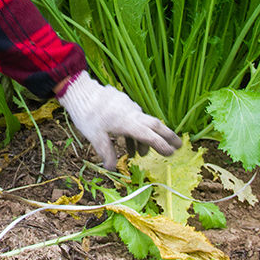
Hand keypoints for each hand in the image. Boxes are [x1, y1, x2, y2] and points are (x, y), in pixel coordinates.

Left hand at [57, 71, 181, 168]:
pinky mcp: (122, 102)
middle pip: (155, 125)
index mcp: (129, 122)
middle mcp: (132, 113)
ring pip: (142, 123)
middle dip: (168, 136)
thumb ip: (107, 153)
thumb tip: (112, 168)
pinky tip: (127, 140)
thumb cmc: (87, 114)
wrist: (80, 90)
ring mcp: (128, 106)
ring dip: (144, 138)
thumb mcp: (95, 137)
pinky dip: (134, 130)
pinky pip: (133, 118)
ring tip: (139, 155)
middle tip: (179, 145)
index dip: (161, 146)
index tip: (171, 153)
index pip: (150, 136)